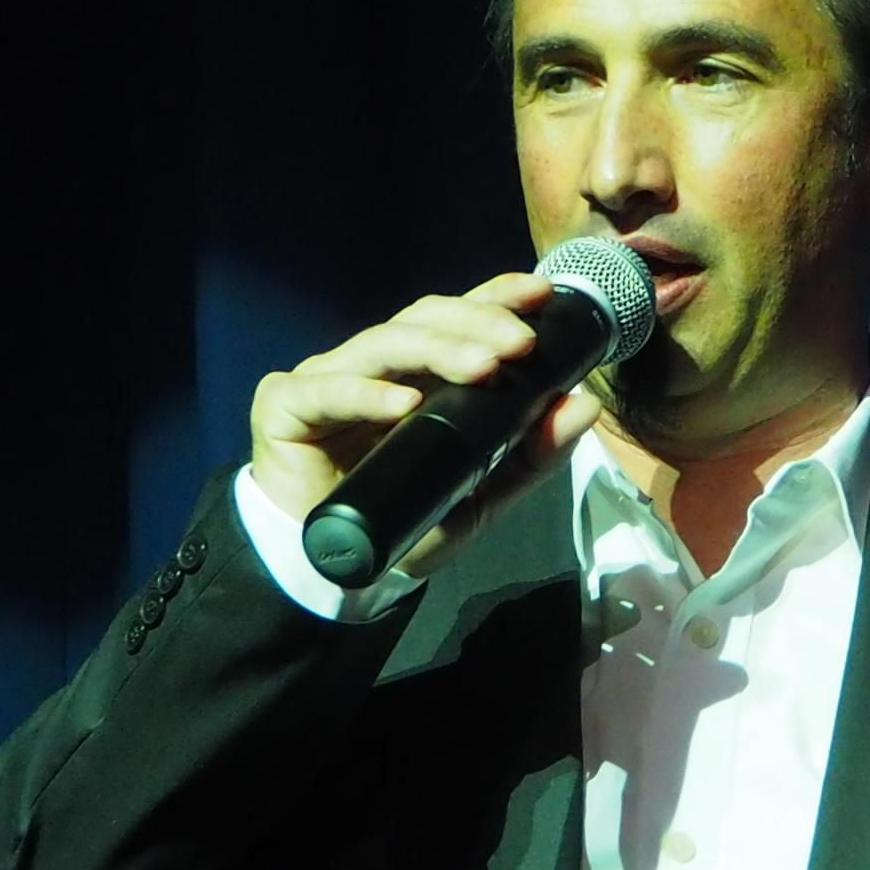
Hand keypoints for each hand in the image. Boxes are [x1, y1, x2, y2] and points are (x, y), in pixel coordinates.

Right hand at [244, 273, 612, 574]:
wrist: (332, 574)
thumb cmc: (403, 522)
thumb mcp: (480, 496)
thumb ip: (529, 456)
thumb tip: (583, 406)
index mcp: (418, 373)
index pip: (458, 318)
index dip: (496, 297)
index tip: (543, 295)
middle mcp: (374, 365)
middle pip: (425, 320)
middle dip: (477, 324)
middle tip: (521, 343)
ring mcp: (327, 379)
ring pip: (385, 345)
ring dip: (438, 350)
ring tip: (485, 366)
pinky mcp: (286, 406)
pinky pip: (328, 391)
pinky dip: (366, 395)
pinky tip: (403, 406)